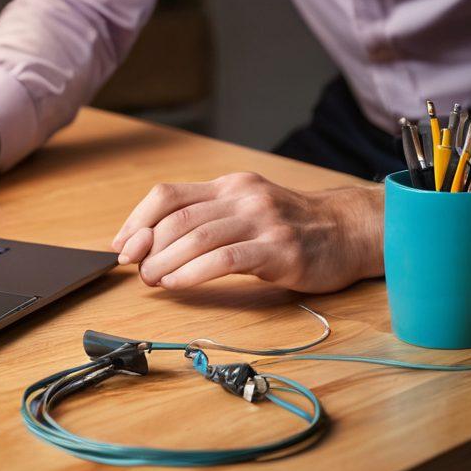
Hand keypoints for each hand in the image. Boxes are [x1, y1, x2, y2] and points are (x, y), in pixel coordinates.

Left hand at [111, 172, 382, 292]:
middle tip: (135, 269)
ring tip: (151, 280)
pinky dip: (194, 272)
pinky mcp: (280, 249)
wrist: (349, 231)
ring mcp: (262, 221)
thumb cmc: (290, 226)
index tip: (121, 246)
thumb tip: (150, 245)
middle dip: (147, 246)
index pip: (167, 194)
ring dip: (165, 262)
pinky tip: (178, 284)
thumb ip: (205, 221)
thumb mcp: (245, 211)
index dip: (137, 220)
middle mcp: (242, 197)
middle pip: (177, 218)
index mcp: (228, 186)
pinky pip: (226, 259)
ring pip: (197, 237)